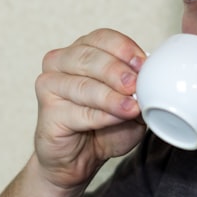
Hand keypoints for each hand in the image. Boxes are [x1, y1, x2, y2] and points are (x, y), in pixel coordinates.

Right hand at [33, 28, 147, 190]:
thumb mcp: (131, 103)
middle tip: (134, 85)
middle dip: (116, 71)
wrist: (82, 158)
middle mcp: (61, 62)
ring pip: (82, 85)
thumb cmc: (105, 125)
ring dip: (110, 97)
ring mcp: (50, 86)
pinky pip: (77, 112)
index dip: (123, 48)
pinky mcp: (47, 113)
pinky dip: (101, 116)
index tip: (142, 64)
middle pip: (89, 57)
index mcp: (83, 50)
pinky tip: (117, 118)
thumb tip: (148, 80)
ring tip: (131, 108)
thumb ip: (139, 90)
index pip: (102, 38)